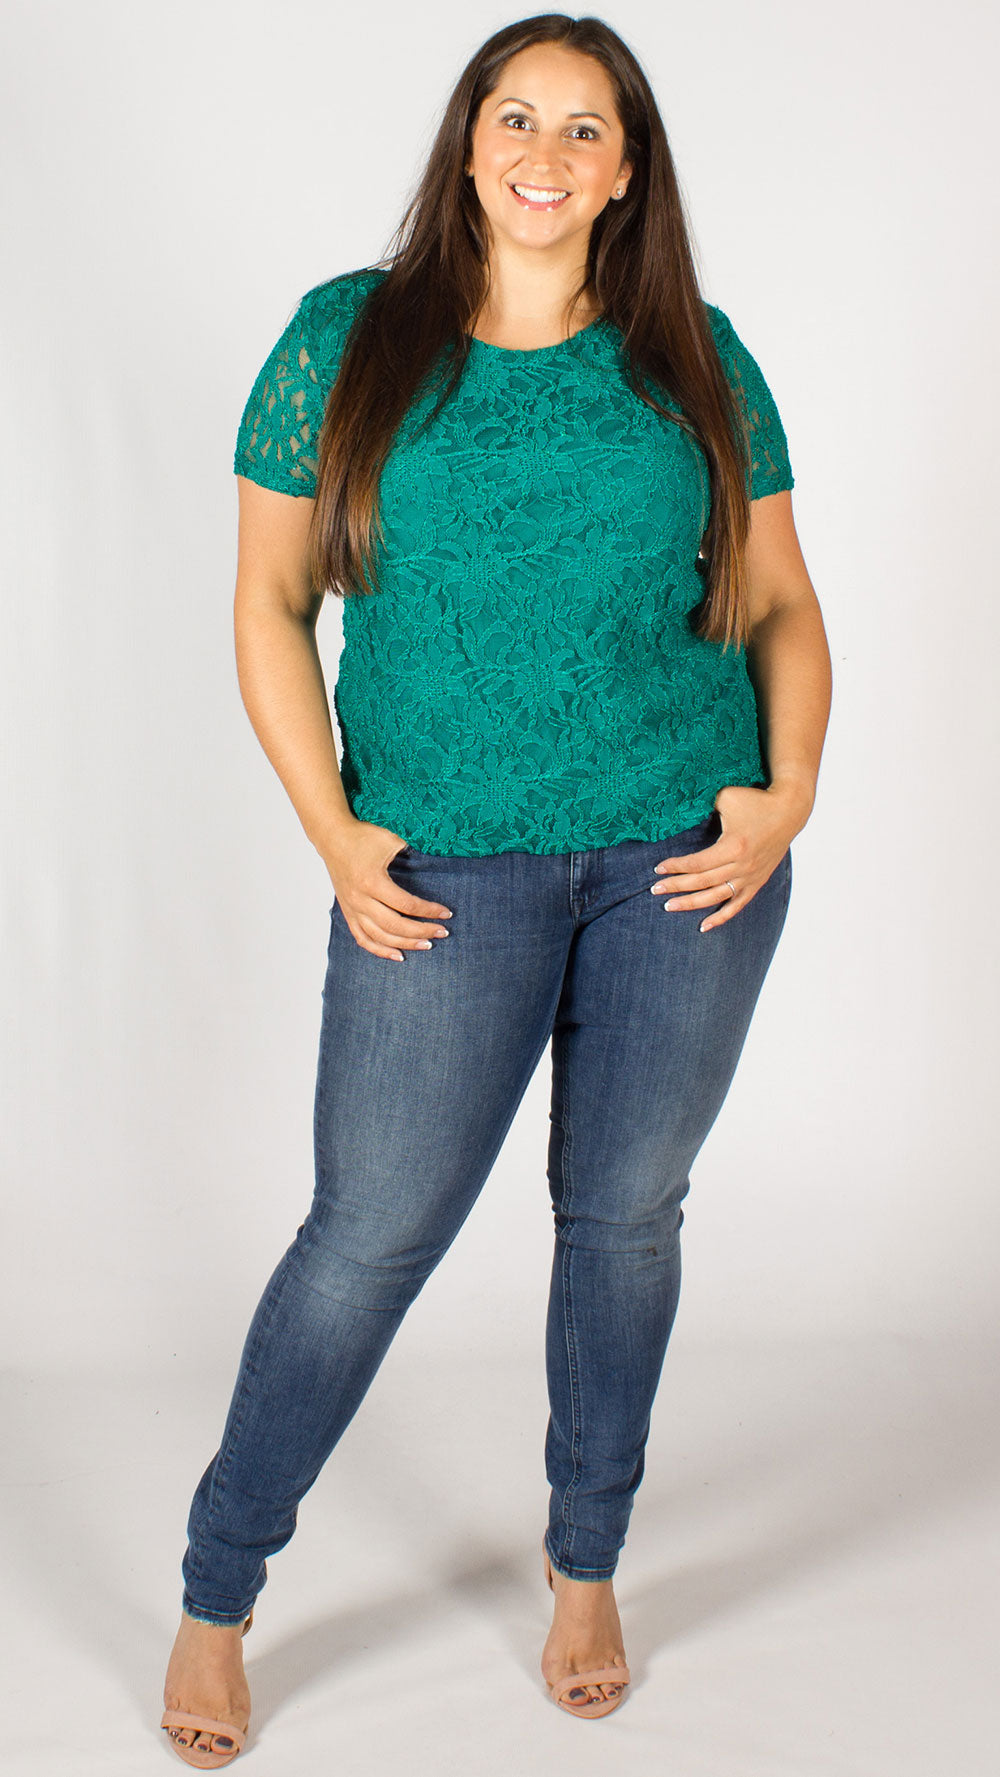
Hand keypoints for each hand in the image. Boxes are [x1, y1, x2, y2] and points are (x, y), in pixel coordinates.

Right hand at [323, 819, 452, 961]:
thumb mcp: (391, 839)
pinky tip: (398, 955)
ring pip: (379, 936)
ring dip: (405, 944)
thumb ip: (413, 853)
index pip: (406, 904)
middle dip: (422, 931)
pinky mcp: (347, 912)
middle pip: (394, 925)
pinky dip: (380, 950)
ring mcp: (352, 908)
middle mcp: (360, 899)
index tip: (446, 913)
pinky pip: (362, 938)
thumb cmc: (363, 836)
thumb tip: (438, 863)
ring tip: (426, 945)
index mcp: (372, 881)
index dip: (429, 911)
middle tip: (442, 932)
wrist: (332, 837)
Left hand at [650, 783, 809, 932]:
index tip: (658, 868)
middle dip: (675, 886)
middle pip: (702, 882)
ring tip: (669, 907)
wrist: (789, 811)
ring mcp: (750, 877)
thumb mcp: (726, 797)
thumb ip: (704, 808)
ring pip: (716, 897)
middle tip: (654, 890)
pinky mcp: (757, 882)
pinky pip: (737, 905)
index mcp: (733, 846)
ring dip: (691, 904)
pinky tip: (703, 926)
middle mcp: (742, 866)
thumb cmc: (755, 801)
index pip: (697, 863)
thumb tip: (683, 815)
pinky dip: (721, 917)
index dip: (676, 867)